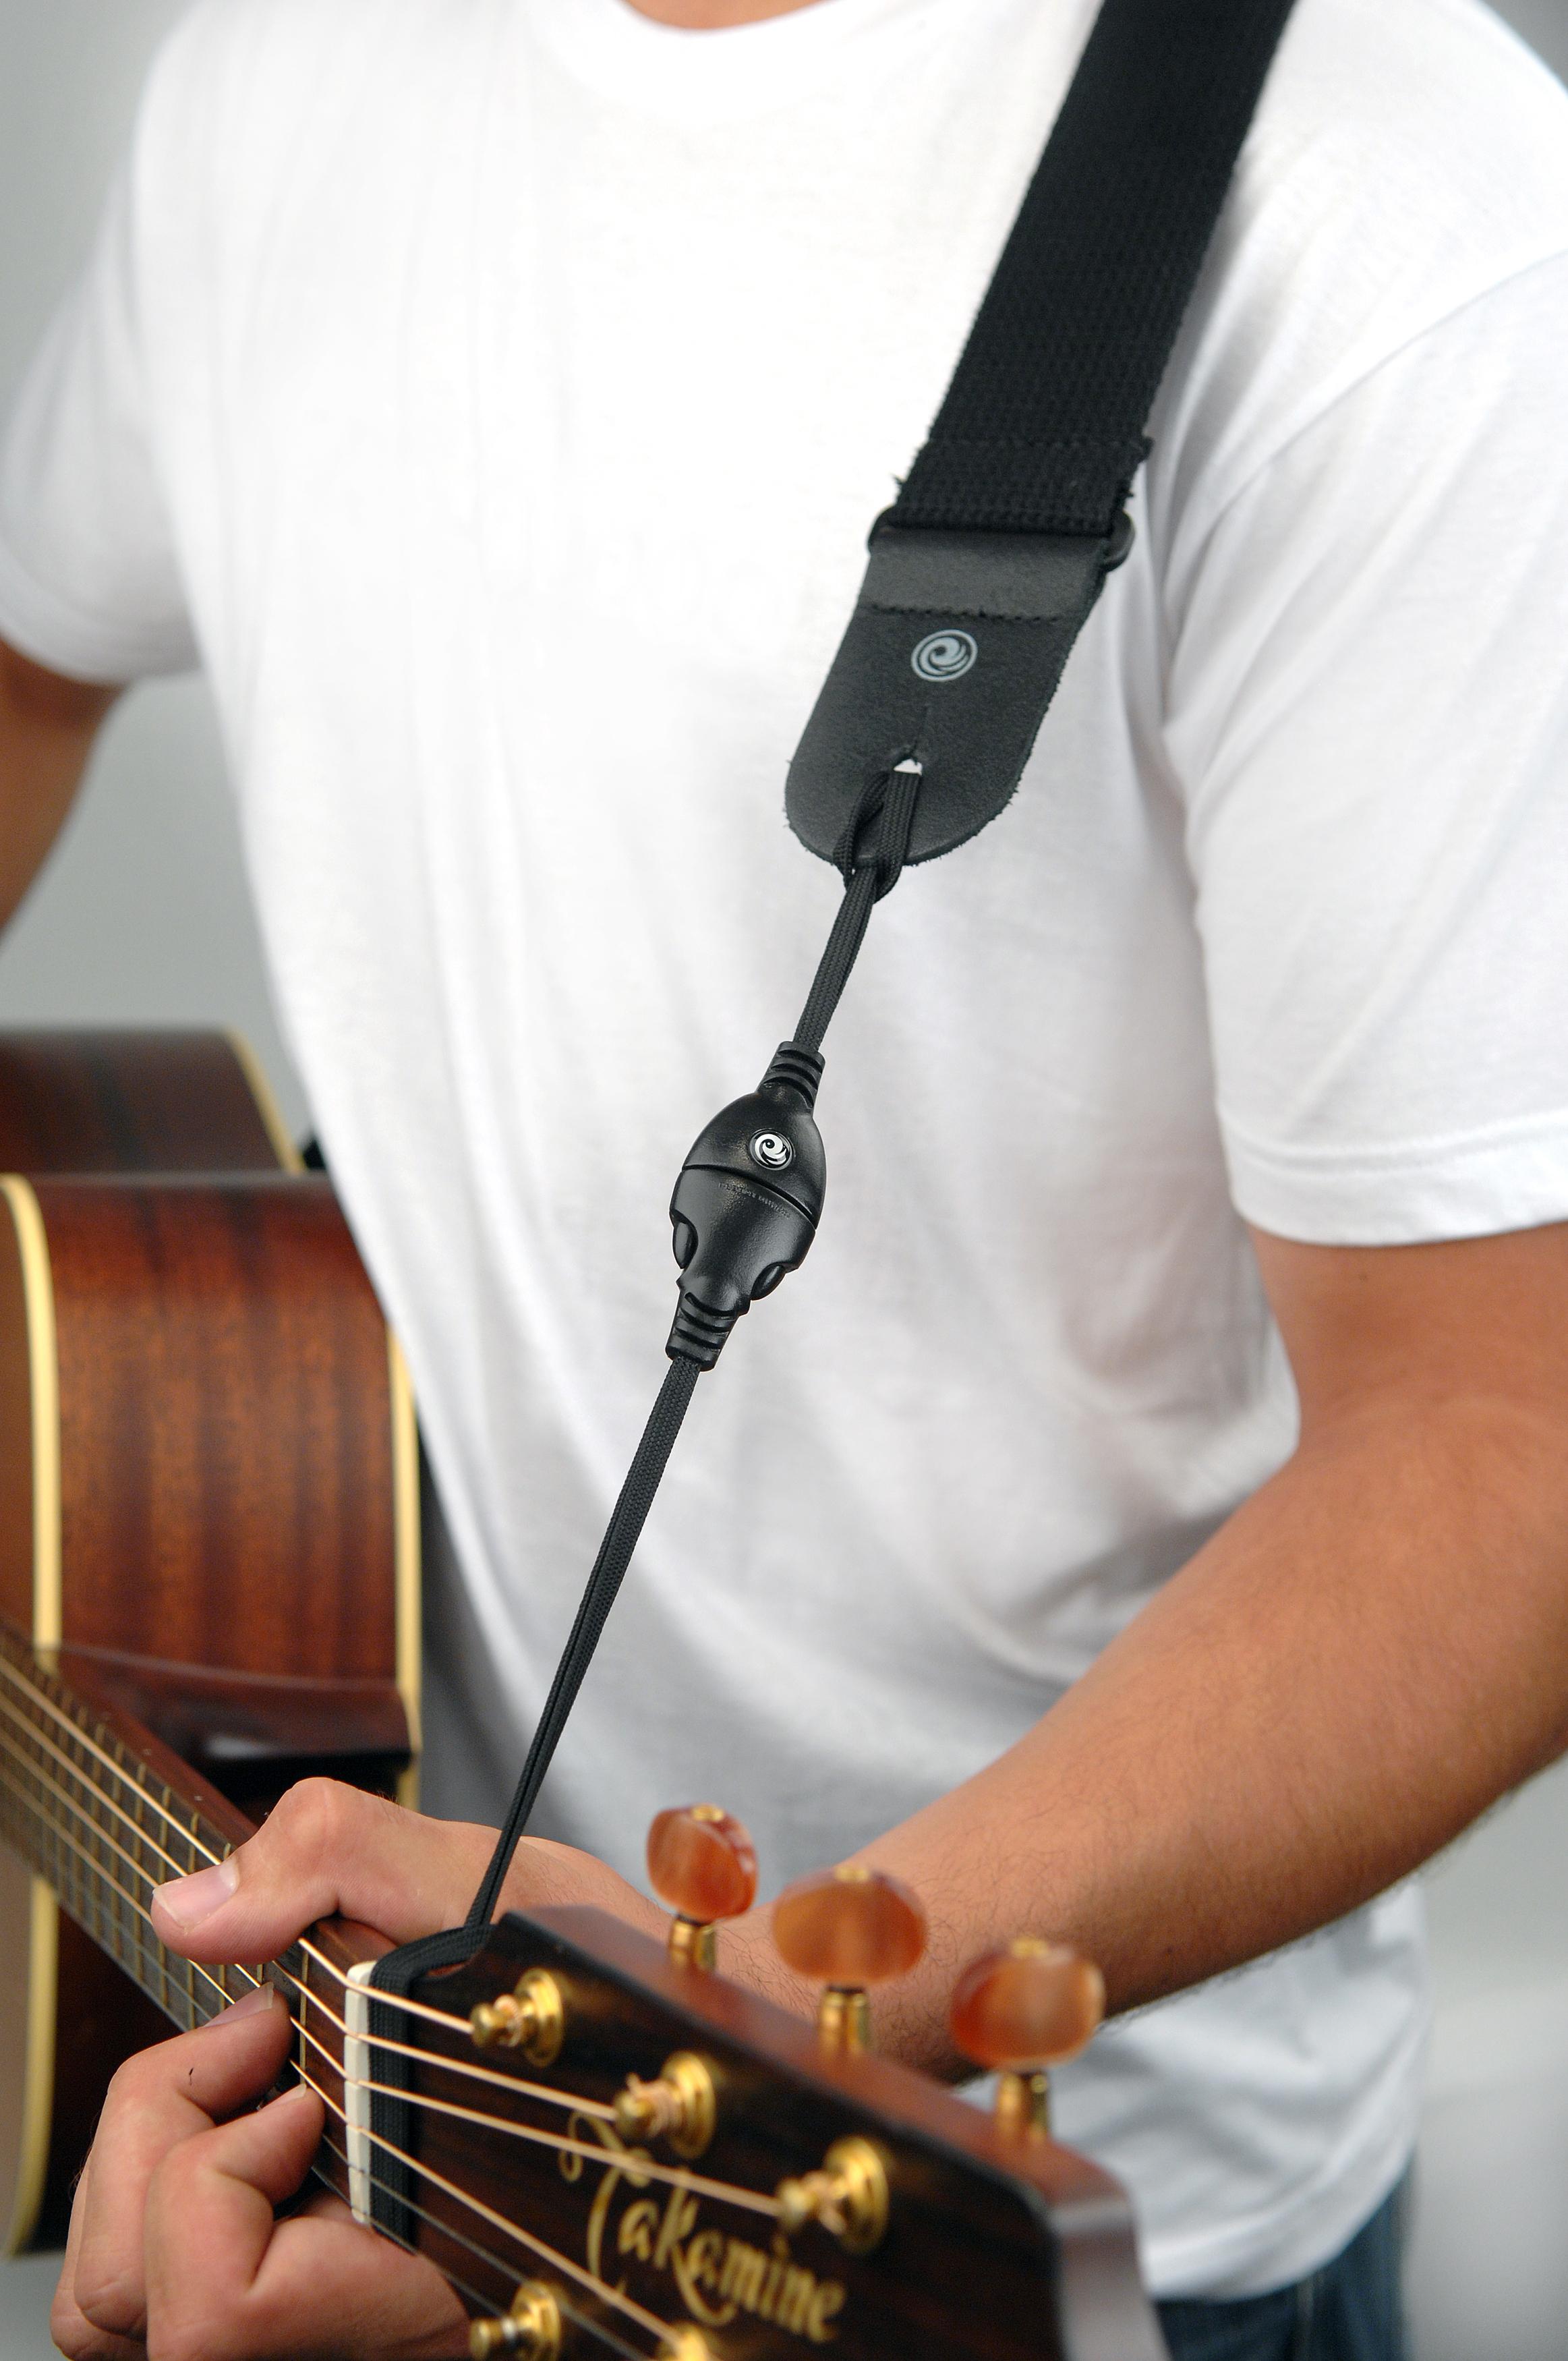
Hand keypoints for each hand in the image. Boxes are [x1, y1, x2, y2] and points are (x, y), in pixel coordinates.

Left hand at [53, 1782, 665, 2360]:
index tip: (291, 2055)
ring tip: (259, 2084)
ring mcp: (337, 2334)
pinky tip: (265, 2118)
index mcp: (416, 2271)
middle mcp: (371, 2337)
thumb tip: (190, 1909)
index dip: (211, 2171)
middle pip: (134, 2313)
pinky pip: (164, 2290)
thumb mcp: (494, 1879)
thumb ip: (338, 1854)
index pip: (215, 2310)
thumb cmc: (609, 1985)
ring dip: (155, 2167)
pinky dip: (171, 2190)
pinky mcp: (311, 2315)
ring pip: (129, 2310)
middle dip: (156, 2151)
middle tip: (258, 2053)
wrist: (682, 2058)